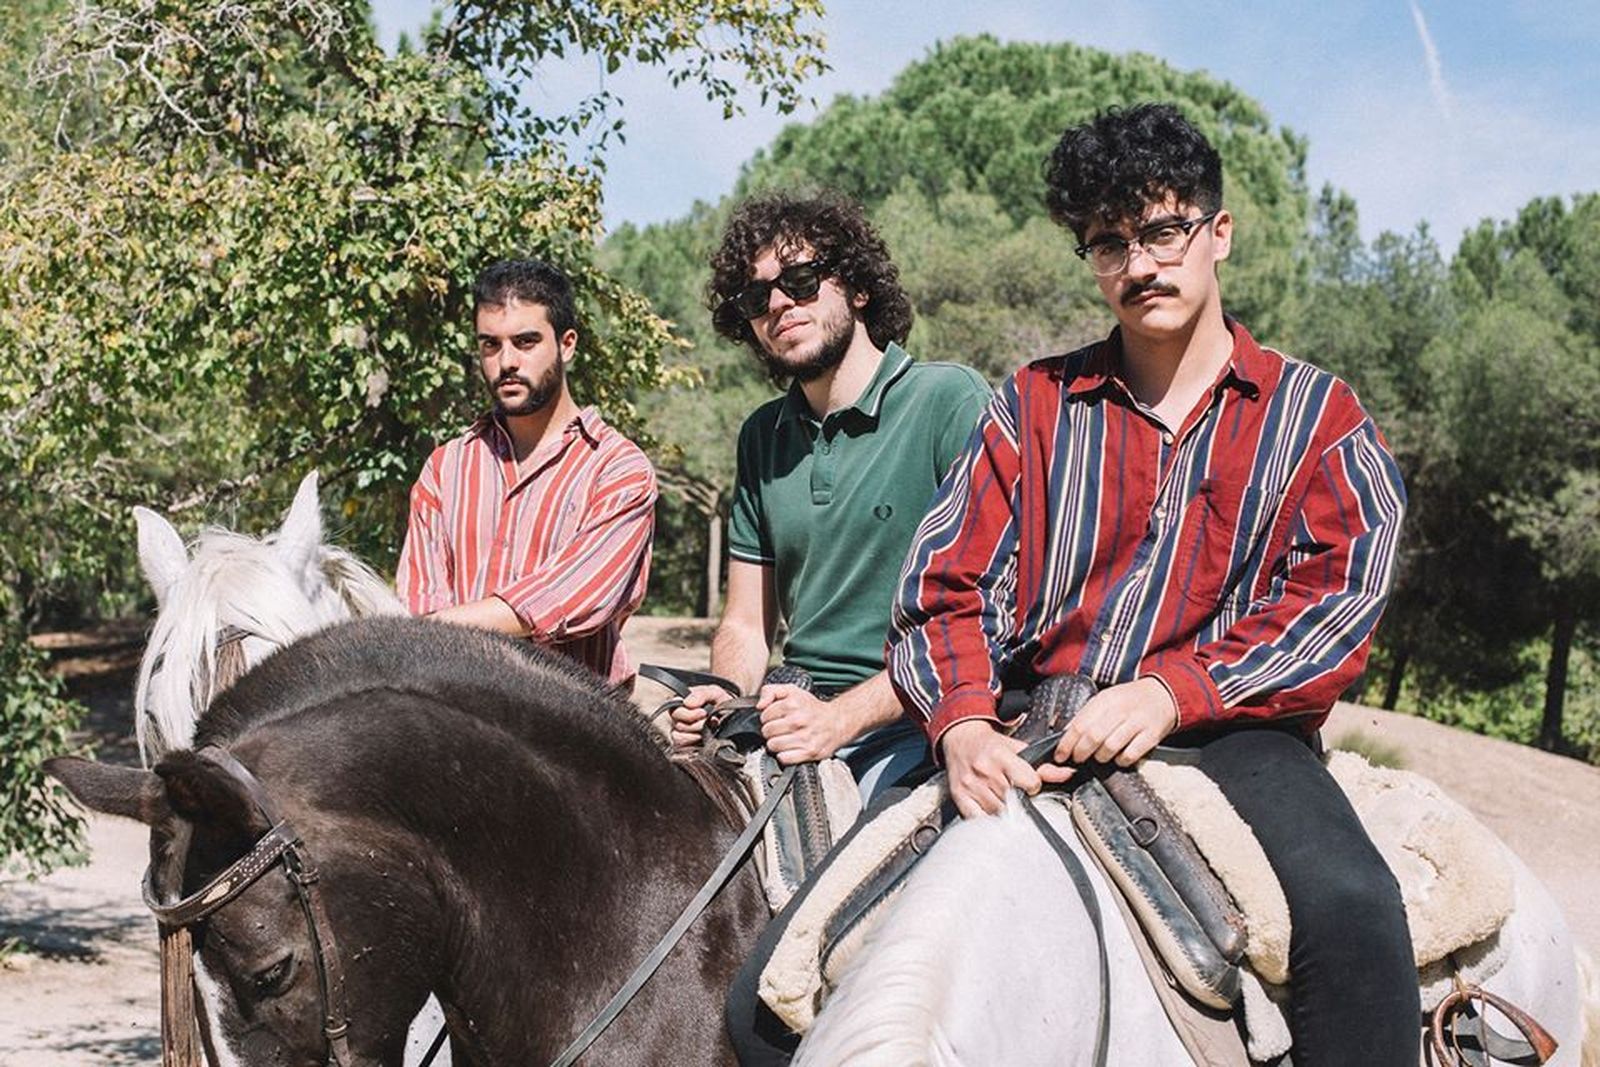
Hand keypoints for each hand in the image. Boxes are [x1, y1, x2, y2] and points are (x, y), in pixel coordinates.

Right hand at [668, 684, 731, 749]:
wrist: (730, 718)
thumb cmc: (720, 703)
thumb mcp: (715, 693)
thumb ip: (702, 693)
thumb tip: (687, 703)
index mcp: (682, 703)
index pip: (673, 709)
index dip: (687, 713)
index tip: (703, 712)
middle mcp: (678, 718)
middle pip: (678, 724)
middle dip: (696, 724)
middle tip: (709, 721)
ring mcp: (681, 732)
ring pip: (678, 737)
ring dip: (696, 734)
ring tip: (708, 730)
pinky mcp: (684, 744)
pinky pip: (681, 746)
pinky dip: (693, 743)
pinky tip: (703, 738)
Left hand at [757, 684, 853, 764]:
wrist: (837, 722)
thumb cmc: (812, 708)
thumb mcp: (792, 690)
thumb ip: (771, 691)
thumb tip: (759, 705)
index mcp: (792, 704)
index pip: (764, 716)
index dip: (768, 717)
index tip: (776, 718)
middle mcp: (798, 720)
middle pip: (767, 732)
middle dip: (771, 731)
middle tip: (781, 729)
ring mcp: (804, 737)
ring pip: (773, 745)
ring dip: (776, 743)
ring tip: (785, 738)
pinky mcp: (809, 752)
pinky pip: (784, 758)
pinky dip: (784, 755)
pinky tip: (790, 748)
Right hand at [940, 719, 1063, 818]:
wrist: (960, 739)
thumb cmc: (989, 745)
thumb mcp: (1017, 748)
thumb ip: (1043, 765)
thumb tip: (1068, 774)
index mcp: (1000, 756)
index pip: (1028, 782)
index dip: (1032, 785)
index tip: (1028, 784)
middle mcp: (984, 770)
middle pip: (1013, 799)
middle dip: (1019, 799)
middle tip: (1015, 793)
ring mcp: (971, 785)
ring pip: (998, 812)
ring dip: (1004, 811)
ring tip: (1003, 800)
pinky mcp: (960, 797)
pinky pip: (978, 819)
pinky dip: (987, 820)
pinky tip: (991, 812)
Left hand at [1051, 677, 1177, 769]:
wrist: (1162, 695)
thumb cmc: (1129, 701)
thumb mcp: (1106, 700)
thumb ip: (1087, 715)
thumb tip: (1066, 734)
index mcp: (1105, 700)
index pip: (1080, 724)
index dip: (1067, 744)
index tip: (1060, 755)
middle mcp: (1121, 709)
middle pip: (1094, 737)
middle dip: (1081, 753)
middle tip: (1077, 758)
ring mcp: (1137, 722)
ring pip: (1110, 747)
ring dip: (1100, 757)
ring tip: (1098, 757)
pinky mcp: (1151, 735)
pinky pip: (1130, 755)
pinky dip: (1120, 760)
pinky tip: (1118, 757)